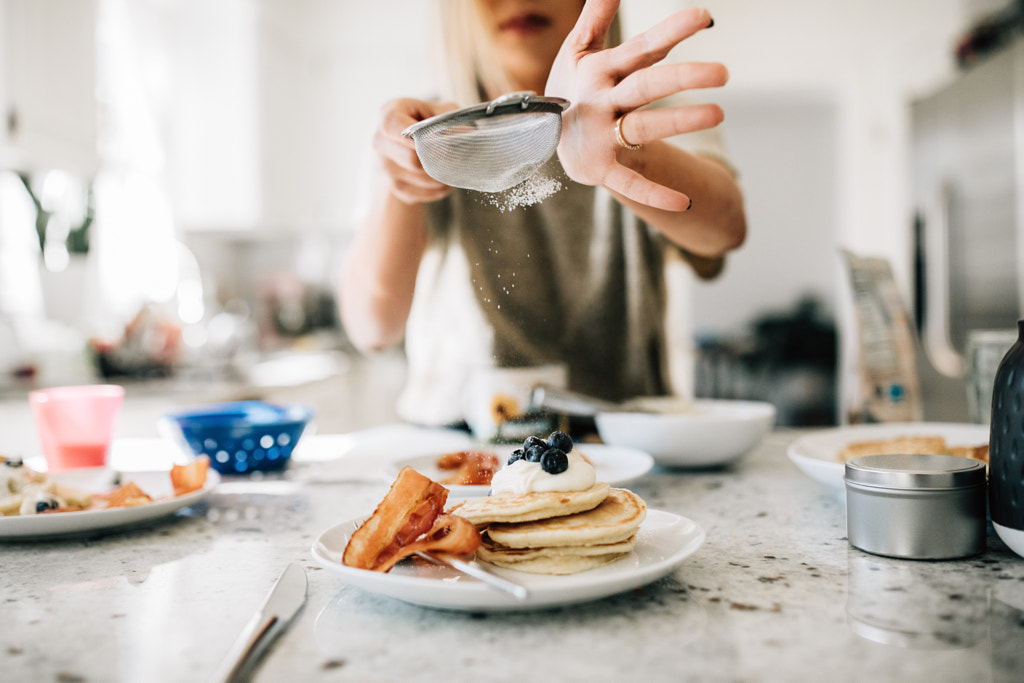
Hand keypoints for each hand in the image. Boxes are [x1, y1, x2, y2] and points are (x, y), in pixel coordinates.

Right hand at [374, 98, 457, 204]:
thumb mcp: (443, 112)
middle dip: (437, 158)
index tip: (433, 141)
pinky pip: (418, 194)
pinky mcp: (394, 185)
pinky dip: (437, 190)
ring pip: (418, 177)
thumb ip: (451, 121)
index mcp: (389, 114)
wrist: (418, 141)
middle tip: (455, 155)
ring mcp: (385, 165)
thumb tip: (466, 134)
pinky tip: (446, 181)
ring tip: (454, 166)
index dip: (413, 136)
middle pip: (410, 158)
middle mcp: (381, 141)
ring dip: (441, 175)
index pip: (392, 125)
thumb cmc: (431, 121)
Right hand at [546, 2, 725, 211]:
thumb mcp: (579, 51)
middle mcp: (600, 101)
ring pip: (643, 127)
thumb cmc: (573, 88)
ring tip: (719, 111)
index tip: (704, 16)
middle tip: (724, 71)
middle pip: (646, 85)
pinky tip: (683, 201)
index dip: (671, 31)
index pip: (641, 47)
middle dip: (684, 76)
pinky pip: (629, 183)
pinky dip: (654, 194)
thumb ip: (596, 16)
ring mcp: (599, 137)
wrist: (543, 140)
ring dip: (679, 121)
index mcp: (599, 70)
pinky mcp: (600, 170)